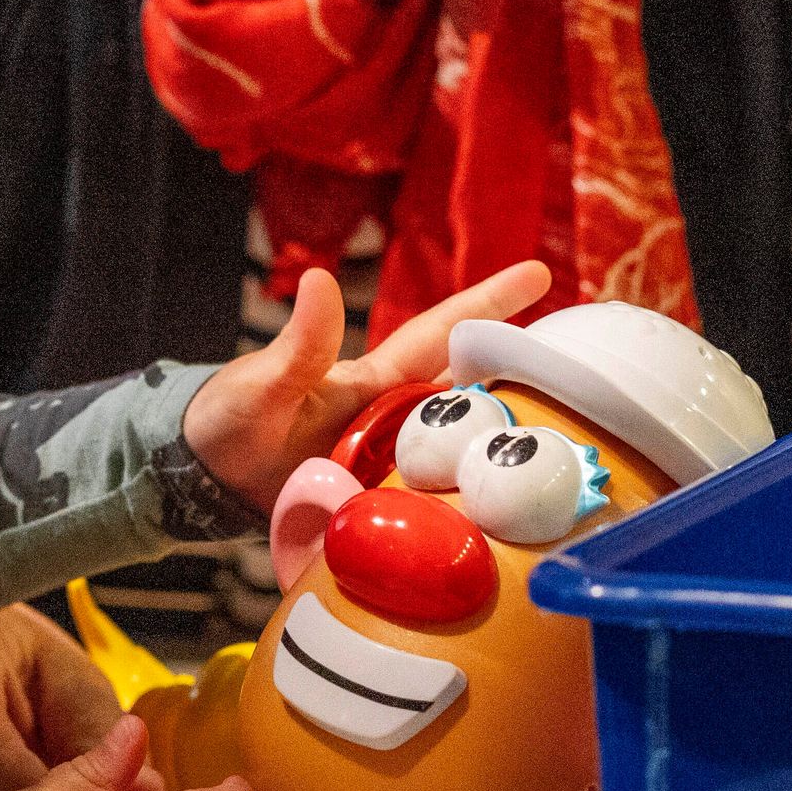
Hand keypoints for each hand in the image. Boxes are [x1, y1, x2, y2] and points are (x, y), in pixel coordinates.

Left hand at [181, 259, 554, 505]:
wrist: (202, 483)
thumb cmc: (228, 422)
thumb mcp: (263, 384)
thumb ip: (300, 344)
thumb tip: (319, 279)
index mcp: (373, 382)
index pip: (442, 335)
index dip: (488, 304)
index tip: (539, 270)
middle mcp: (394, 418)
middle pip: (472, 393)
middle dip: (526, 376)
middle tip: (589, 368)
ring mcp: (392, 464)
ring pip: (463, 448)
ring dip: (506, 445)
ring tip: (572, 444)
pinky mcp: (384, 506)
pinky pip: (438, 501)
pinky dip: (471, 504)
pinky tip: (507, 520)